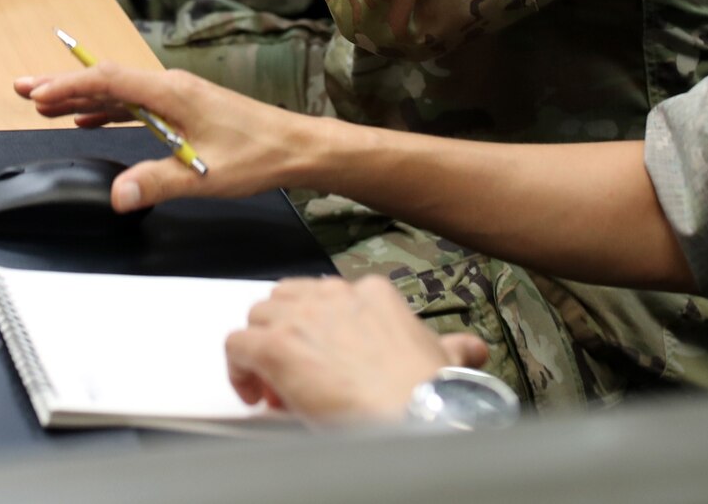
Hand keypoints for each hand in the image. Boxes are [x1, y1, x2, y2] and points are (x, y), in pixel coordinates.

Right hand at [12, 65, 314, 210]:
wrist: (295, 147)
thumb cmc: (258, 154)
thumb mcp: (203, 174)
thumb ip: (156, 182)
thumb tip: (117, 196)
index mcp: (172, 93)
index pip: (109, 81)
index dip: (68, 87)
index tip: (36, 94)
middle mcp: (171, 87)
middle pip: (106, 80)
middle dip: (62, 84)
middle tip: (22, 88)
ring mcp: (177, 97)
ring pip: (118, 91)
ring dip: (80, 97)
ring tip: (43, 104)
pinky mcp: (184, 109)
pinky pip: (134, 104)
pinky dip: (106, 110)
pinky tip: (90, 120)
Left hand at [223, 276, 489, 420]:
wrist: (417, 414)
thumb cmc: (429, 393)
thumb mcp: (445, 359)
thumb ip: (451, 348)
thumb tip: (470, 349)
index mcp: (371, 293)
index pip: (324, 295)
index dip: (316, 328)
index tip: (322, 357)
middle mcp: (332, 297)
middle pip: (285, 300)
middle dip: (285, 334)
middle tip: (295, 375)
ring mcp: (301, 319)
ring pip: (257, 318)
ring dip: (260, 351)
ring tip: (274, 387)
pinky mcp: (277, 347)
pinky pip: (236, 345)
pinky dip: (238, 370)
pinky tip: (253, 393)